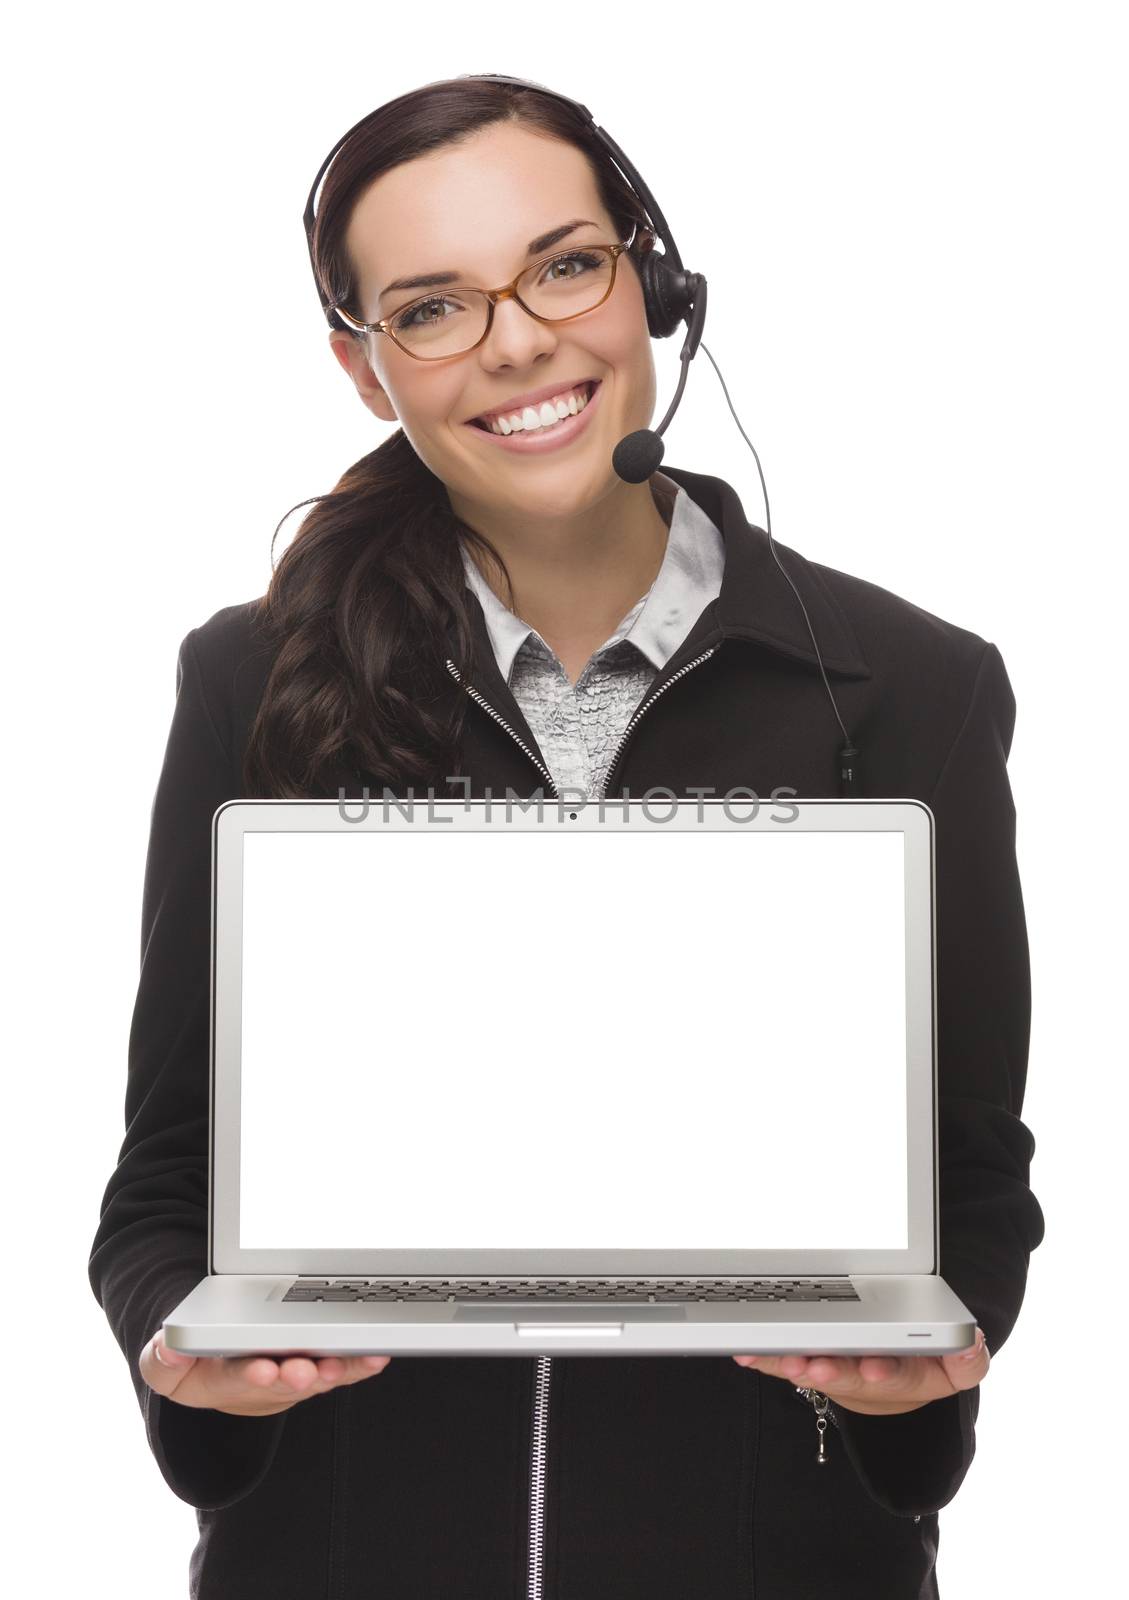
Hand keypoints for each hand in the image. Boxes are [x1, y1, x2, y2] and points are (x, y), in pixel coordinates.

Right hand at [140, 1329, 391, 1416]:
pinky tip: (375, 1356)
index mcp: (221, 1379)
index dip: (249, 1375)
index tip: (262, 1368)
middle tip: (304, 1367)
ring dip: (330, 1372)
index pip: (233, 1379)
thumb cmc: (194, 1361)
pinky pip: (340, 1368)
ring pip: (314, 1377)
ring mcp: (291, 1377)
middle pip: (280, 1382)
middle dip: (294, 1376)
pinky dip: (358, 1365)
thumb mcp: (165, 1361)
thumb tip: (169, 1348)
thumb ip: (163, 1358)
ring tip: (342, 1363)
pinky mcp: (316, 1368)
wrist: (216, 1366)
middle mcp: (262, 1382)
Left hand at [731, 1327, 988, 1415]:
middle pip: (851, 1379)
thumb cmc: (924, 1360)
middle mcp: (869, 1380)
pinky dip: (764, 1358)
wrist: (900, 1375)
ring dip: (793, 1366)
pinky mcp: (811, 1367)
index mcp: (909, 1377)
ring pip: (815, 1372)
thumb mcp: (956, 1366)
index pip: (902, 1377)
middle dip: (832, 1371)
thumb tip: (971, 1345)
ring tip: (780, 1357)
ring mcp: (839, 1375)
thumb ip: (968, 1359)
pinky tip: (744, 1351)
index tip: (875, 1366)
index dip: (888, 1372)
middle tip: (815, 1364)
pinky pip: (785, 1363)